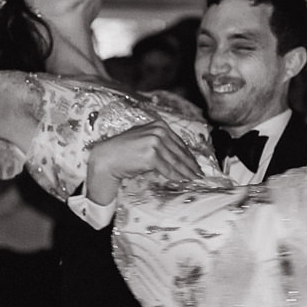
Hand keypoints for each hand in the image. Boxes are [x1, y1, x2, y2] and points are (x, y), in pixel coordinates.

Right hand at [87, 121, 201, 203]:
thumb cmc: (123, 150)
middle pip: (179, 152)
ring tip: (195, 179)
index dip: (189, 155)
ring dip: (187, 172)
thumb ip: (159, 142)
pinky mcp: (151, 155)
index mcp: (158, 125)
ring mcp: (155, 142)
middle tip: (200, 174)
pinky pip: (168, 169)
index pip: (179, 143)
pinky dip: (177, 176)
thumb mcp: (143, 139)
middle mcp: (158, 131)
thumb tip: (175, 155)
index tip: (196, 164)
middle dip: (191, 165)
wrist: (106, 157)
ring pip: (176, 162)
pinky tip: (184, 181)